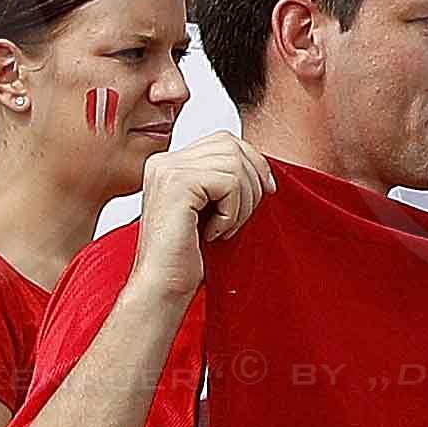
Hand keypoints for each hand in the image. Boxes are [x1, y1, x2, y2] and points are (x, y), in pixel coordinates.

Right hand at [129, 135, 270, 298]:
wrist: (161, 286)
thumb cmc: (187, 254)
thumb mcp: (211, 207)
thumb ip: (226, 179)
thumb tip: (263, 164)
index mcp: (170, 163)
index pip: (225, 140)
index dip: (254, 163)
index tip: (266, 191)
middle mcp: (165, 161)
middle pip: (233, 147)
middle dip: (252, 182)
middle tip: (241, 218)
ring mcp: (168, 170)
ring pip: (235, 165)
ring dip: (243, 202)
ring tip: (225, 228)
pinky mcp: (177, 184)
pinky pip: (229, 183)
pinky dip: (232, 212)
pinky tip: (214, 232)